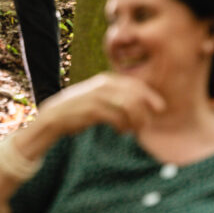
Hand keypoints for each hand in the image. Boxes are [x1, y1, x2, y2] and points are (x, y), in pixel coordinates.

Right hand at [34, 72, 165, 136]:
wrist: (53, 117)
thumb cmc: (79, 110)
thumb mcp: (98, 99)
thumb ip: (115, 97)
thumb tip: (142, 105)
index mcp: (105, 80)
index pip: (135, 84)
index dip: (150, 95)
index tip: (160, 108)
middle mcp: (102, 85)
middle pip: (134, 94)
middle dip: (145, 110)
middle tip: (146, 125)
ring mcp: (96, 96)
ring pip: (127, 105)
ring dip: (135, 119)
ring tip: (133, 130)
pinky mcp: (91, 110)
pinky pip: (115, 116)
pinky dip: (123, 125)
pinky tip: (121, 131)